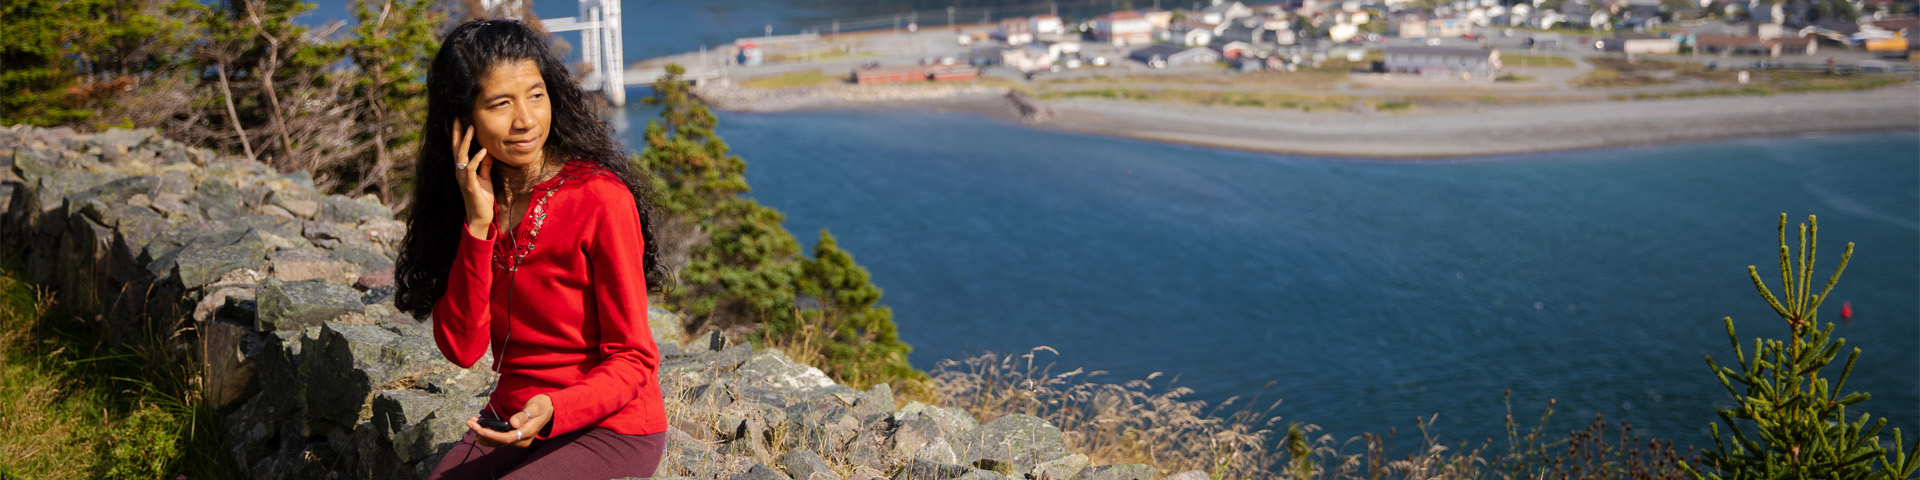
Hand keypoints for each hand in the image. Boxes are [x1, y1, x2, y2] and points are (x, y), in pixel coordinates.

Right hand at [452, 119, 495, 237]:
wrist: (480, 217)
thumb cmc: (482, 198)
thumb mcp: (485, 178)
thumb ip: (484, 165)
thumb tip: (486, 151)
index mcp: (463, 168)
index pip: (459, 148)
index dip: (459, 134)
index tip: (462, 119)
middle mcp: (459, 171)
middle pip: (456, 147)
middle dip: (458, 132)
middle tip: (459, 116)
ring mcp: (462, 177)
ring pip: (461, 155)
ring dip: (466, 141)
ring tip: (471, 127)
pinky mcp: (469, 184)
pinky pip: (470, 168)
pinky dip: (476, 158)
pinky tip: (482, 150)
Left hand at [465, 394, 552, 447]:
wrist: (549, 408)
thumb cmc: (542, 405)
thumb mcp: (536, 407)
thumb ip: (525, 415)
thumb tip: (513, 423)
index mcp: (527, 434)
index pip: (506, 438)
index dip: (491, 435)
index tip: (479, 428)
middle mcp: (521, 440)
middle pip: (499, 441)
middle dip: (482, 433)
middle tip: (469, 422)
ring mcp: (518, 440)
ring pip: (497, 442)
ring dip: (483, 435)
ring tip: (471, 423)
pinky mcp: (514, 437)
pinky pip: (499, 439)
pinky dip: (488, 435)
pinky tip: (478, 430)